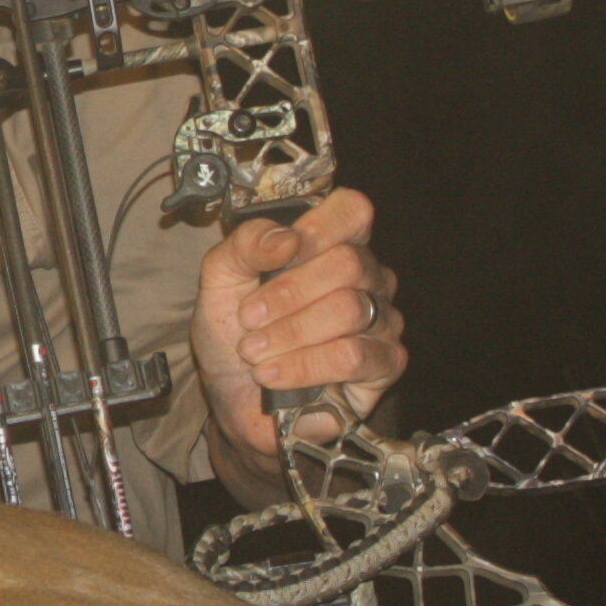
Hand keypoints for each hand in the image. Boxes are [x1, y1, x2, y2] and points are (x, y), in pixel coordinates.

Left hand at [194, 186, 406, 482]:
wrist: (231, 395)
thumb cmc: (234, 332)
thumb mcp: (221, 280)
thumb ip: (245, 246)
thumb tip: (286, 238)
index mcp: (331, 244)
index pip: (353, 210)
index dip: (319, 227)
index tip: (282, 253)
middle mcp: (366, 277)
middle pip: (348, 262)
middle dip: (287, 294)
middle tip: (248, 320)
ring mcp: (381, 319)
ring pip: (350, 309)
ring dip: (290, 333)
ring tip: (254, 352)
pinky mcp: (384, 364)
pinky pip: (354, 357)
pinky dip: (304, 366)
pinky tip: (272, 375)